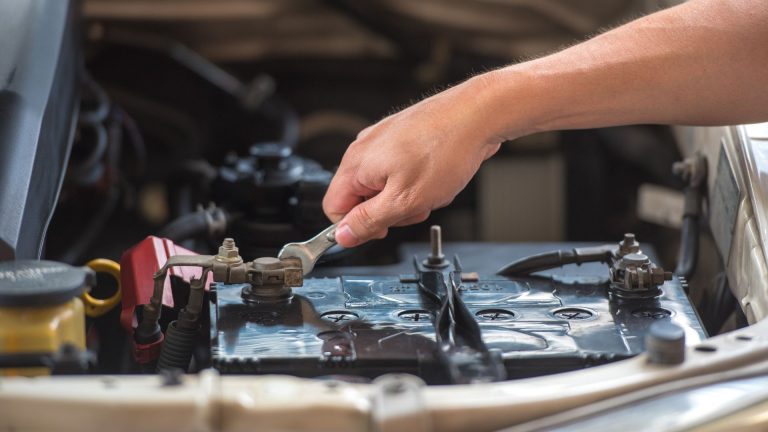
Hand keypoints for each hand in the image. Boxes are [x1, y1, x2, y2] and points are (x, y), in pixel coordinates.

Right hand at [323, 74, 505, 247]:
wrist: (478, 116)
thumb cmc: (445, 150)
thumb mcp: (404, 200)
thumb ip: (369, 221)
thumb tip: (343, 235)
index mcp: (356, 164)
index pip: (334, 209)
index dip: (356, 226)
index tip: (381, 228)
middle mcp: (365, 148)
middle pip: (362, 199)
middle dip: (389, 210)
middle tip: (414, 204)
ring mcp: (384, 141)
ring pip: (384, 187)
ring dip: (407, 197)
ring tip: (430, 188)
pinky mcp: (402, 138)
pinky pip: (400, 172)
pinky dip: (417, 181)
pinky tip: (435, 176)